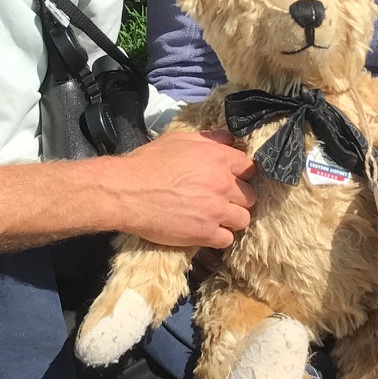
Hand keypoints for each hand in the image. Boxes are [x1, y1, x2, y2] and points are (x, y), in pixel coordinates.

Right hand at [104, 130, 256, 249]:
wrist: (126, 192)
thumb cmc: (148, 163)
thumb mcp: (179, 139)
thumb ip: (209, 139)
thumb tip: (230, 139)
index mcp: (218, 157)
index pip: (249, 167)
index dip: (242, 174)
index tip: (233, 180)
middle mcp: (222, 183)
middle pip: (250, 196)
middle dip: (238, 198)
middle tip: (222, 200)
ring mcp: (215, 210)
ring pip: (243, 219)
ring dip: (231, 219)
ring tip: (216, 217)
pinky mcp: (205, 233)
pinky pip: (227, 239)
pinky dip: (218, 237)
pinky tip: (206, 231)